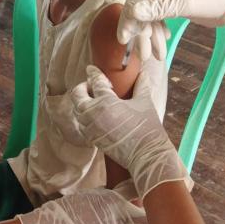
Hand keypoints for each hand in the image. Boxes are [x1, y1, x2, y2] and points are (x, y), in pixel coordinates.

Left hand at [71, 66, 191, 199]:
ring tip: (93, 99)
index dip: (93, 73)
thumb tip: (142, 73)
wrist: (146, 154)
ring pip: (77, 110)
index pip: (95, 82)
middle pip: (77, 95)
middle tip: (91, 85)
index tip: (91, 68)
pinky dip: (84, 116)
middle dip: (82, 87)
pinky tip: (94, 114)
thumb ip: (141, 85)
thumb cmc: (147, 127)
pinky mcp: (91, 139)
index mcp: (106, 102)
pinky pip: (81, 124)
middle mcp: (93, 114)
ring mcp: (90, 128)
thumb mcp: (144, 102)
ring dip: (82, 102)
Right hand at [119, 0, 224, 60]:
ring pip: (151, 19)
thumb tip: (131, 12)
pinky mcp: (174, 6)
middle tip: (144, 56)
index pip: (135, 2)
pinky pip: (159, 21)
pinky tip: (162, 41)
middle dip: (142, 35)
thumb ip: (156, 9)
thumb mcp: (183, 4)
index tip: (124, 40)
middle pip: (141, 13)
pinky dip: (159, 33)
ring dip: (152, 38)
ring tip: (157, 56)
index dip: (128, 22)